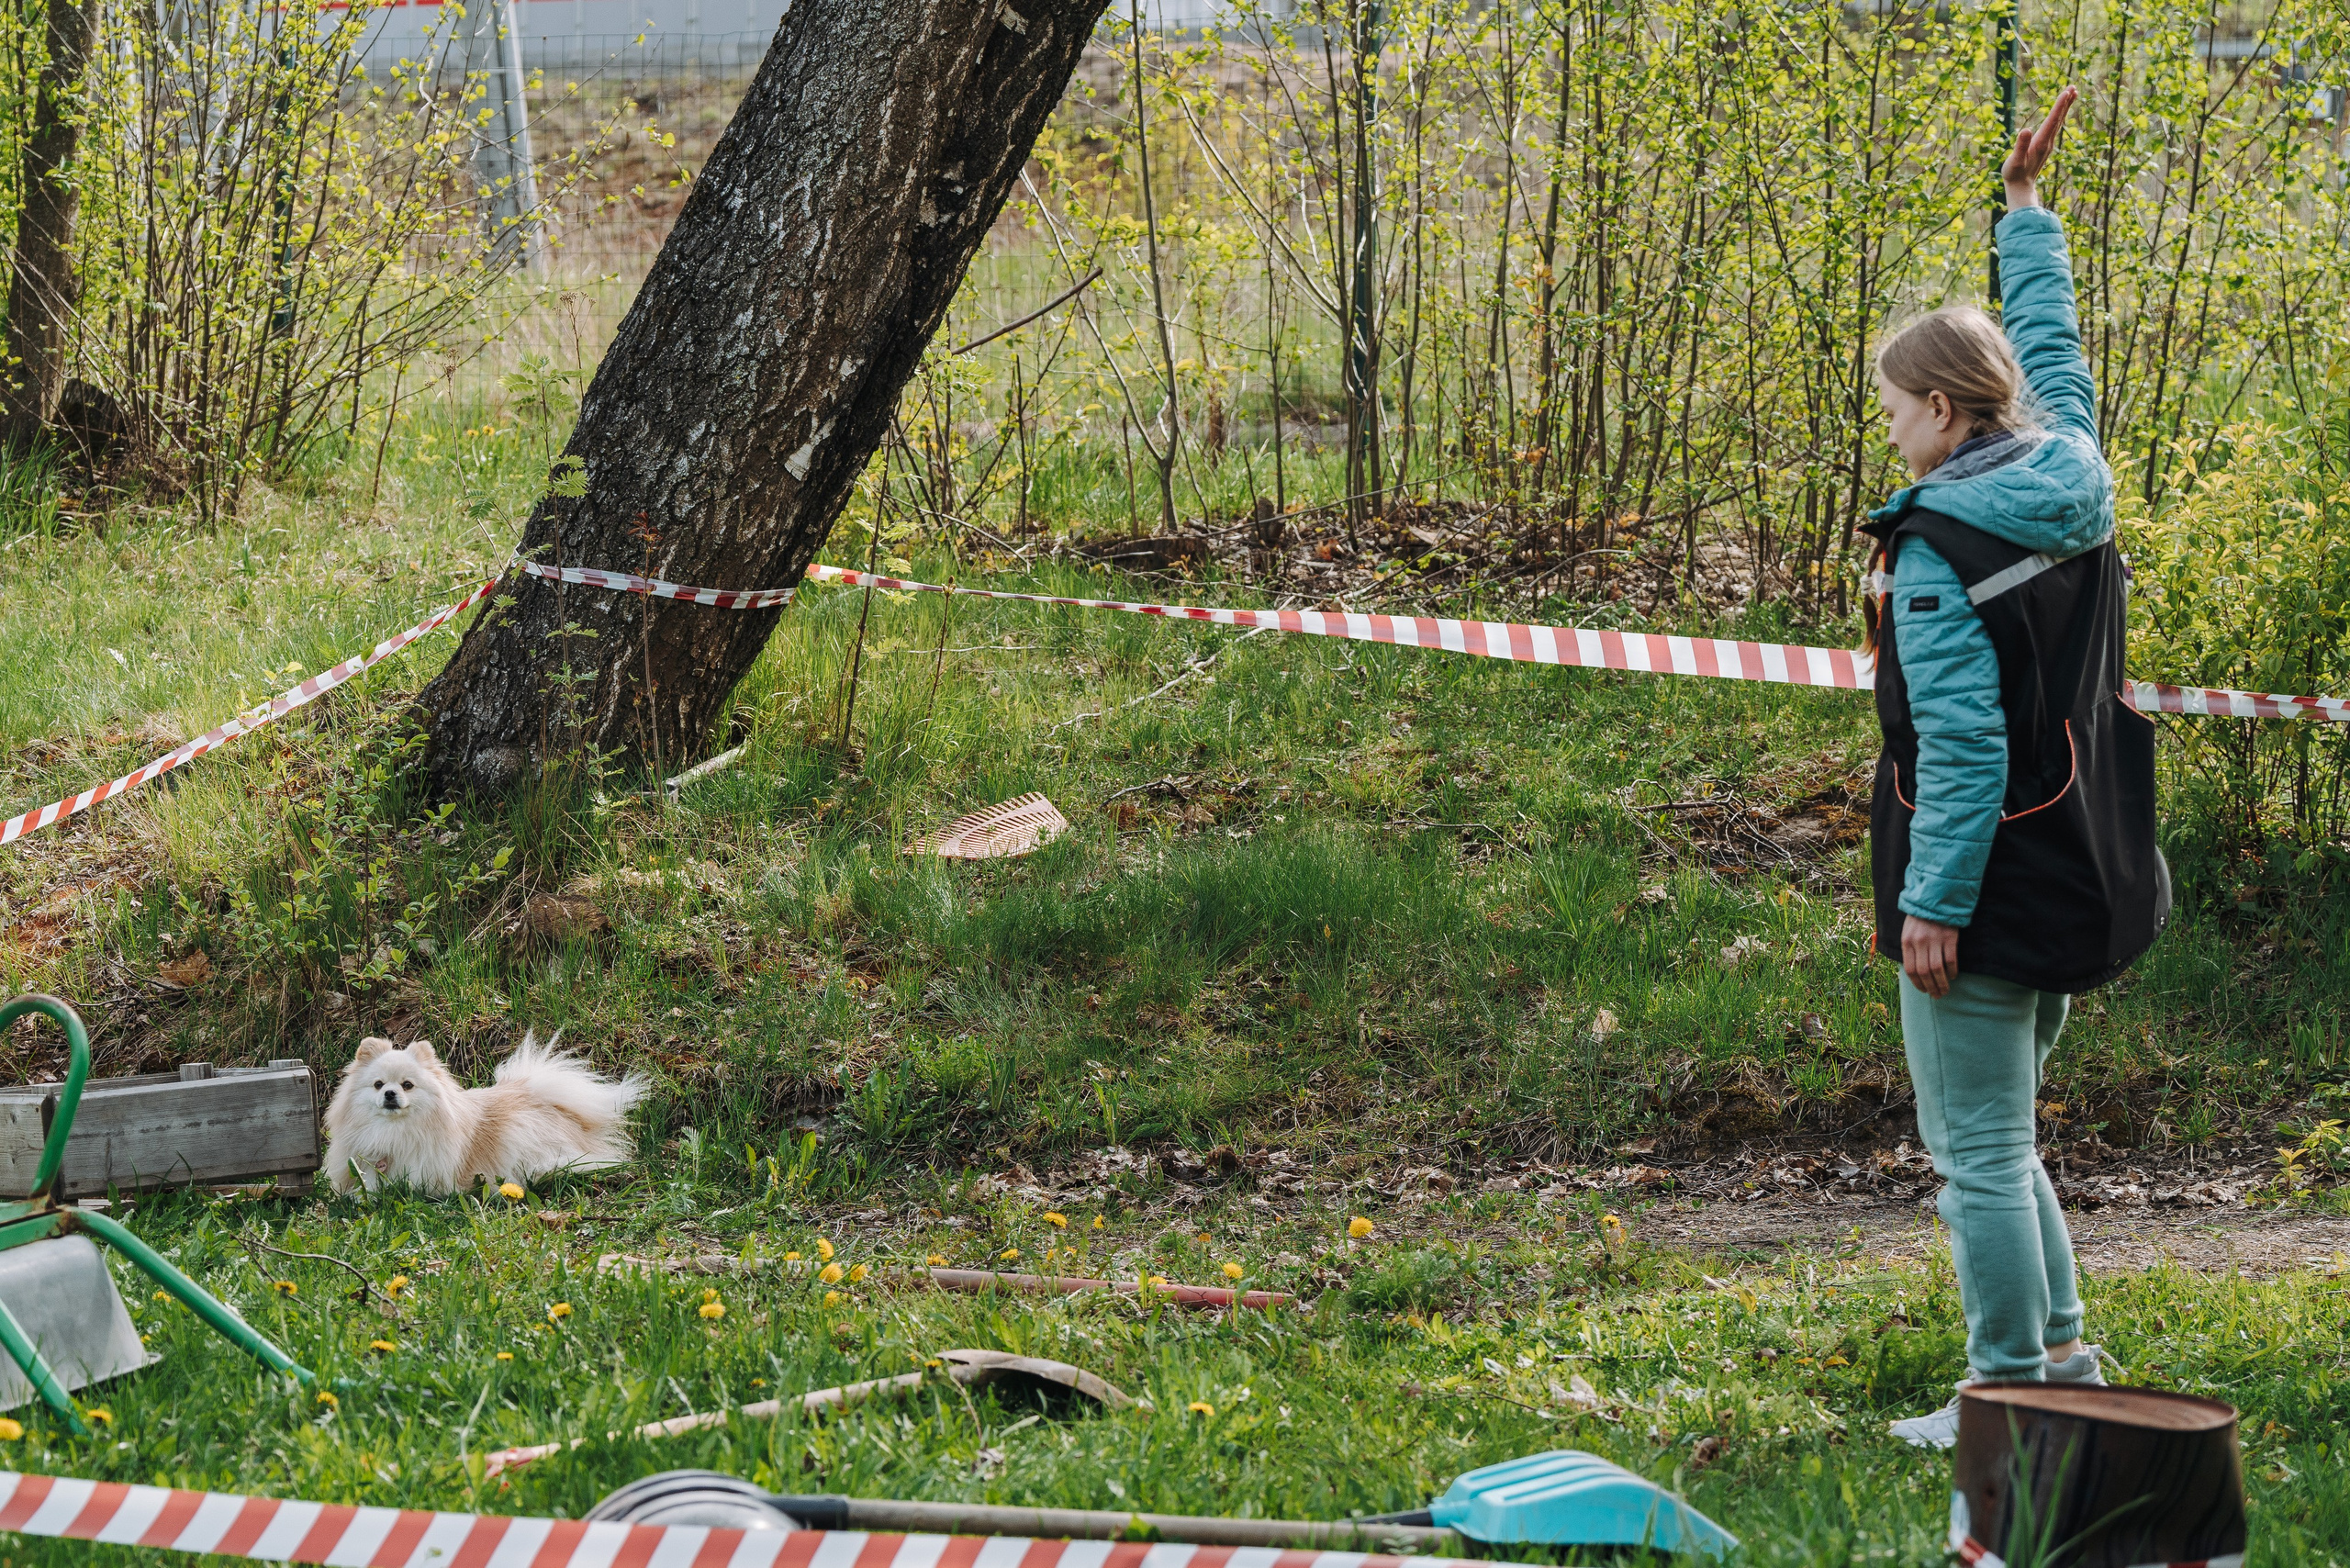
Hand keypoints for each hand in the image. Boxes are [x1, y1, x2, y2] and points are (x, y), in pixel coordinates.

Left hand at [1902, 915, 1961, 997]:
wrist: (1935, 899)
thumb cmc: (1920, 918)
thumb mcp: (1908, 931)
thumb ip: (1910, 949)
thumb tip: (1914, 973)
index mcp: (1907, 941)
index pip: (1910, 969)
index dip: (1917, 983)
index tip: (1923, 991)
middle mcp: (1919, 942)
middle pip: (1924, 972)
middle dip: (1930, 987)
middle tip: (1937, 996)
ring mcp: (1935, 940)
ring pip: (1937, 969)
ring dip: (1941, 983)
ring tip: (1945, 991)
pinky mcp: (1949, 937)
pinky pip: (1950, 959)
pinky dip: (1952, 971)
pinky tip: (1953, 976)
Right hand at [2002, 85, 2078, 210]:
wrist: (2021, 188)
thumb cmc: (2014, 174)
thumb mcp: (2015, 161)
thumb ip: (2020, 146)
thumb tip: (2025, 130)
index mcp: (2041, 143)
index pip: (2052, 120)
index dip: (2059, 106)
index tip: (2066, 92)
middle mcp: (2047, 142)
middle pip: (2059, 119)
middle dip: (2066, 103)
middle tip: (2073, 87)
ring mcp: (2048, 144)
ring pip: (2059, 122)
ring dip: (2065, 107)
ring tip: (2072, 94)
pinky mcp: (2045, 146)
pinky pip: (2055, 127)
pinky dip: (2059, 116)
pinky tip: (2060, 112)